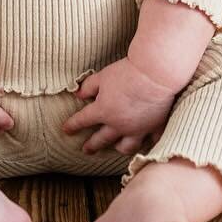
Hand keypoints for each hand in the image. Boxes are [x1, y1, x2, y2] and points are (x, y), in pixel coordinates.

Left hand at [61, 56, 180, 154]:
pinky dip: (148, 143)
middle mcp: (119, 124)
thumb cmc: (127, 71)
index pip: (82, 120)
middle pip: (102, 139)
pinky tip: (147, 143)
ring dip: (119, 147)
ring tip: (116, 147)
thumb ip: (88, 86)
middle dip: (92, 145)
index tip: (66, 130)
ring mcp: (138, 129)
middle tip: (86, 150)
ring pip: (126, 147)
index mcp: (103, 111)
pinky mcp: (155, 127)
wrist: (155, 73)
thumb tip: (77, 93)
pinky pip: (151, 141)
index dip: (72, 125)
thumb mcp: (103, 76)